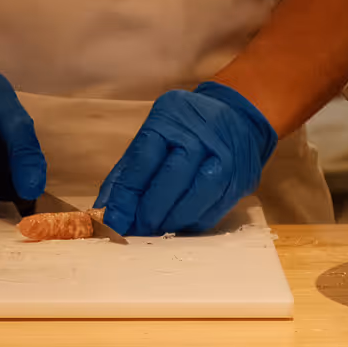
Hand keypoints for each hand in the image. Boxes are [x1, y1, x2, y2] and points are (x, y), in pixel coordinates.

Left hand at [96, 82, 277, 236]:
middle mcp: (202, 134)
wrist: (240, 117)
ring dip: (169, 223)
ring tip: (153, 230)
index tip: (112, 220)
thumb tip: (106, 208)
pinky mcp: (240, 181)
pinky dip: (189, 224)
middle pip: (170, 180)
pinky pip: (212, 213)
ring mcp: (226, 158)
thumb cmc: (188, 128)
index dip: (126, 195)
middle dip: (147, 212)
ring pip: (193, 200)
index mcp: (172, 117)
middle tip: (132, 230)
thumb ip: (130, 169)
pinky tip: (177, 225)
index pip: (143, 159)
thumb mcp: (156, 132)